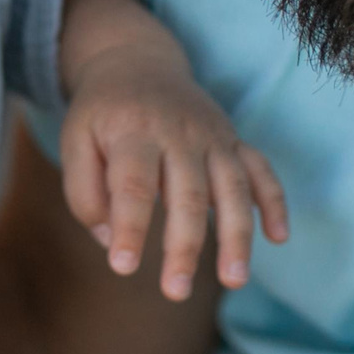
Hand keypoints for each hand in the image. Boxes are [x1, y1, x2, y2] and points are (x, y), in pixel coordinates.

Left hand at [61, 44, 288, 298]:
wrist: (135, 63)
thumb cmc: (101, 116)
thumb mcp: (75, 142)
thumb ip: (84, 193)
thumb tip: (112, 240)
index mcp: (132, 132)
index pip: (132, 186)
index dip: (129, 228)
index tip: (123, 267)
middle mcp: (178, 132)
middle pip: (186, 194)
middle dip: (184, 247)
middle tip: (176, 291)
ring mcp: (211, 135)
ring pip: (231, 187)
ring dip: (237, 236)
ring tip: (234, 282)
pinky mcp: (232, 139)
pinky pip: (261, 169)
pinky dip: (273, 201)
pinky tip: (278, 238)